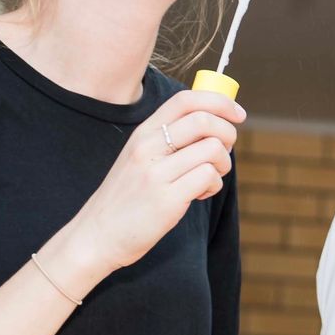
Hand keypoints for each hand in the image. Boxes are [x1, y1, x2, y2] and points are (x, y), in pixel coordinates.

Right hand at [51, 89, 242, 284]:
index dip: (219, 102)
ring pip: (211, 149)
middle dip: (227, 134)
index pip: (185, 100)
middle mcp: (148, 147)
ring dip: (223, 164)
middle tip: (224, 152)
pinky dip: (214, 185)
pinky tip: (200, 194)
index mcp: (143, 133)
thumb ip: (168, 140)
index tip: (237, 114)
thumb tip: (213, 127)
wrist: (97, 234)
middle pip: (204, 120)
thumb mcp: (139, 158)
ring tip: (209, 178)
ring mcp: (156, 173)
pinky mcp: (167, 199)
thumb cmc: (126, 198)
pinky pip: (208, 177)